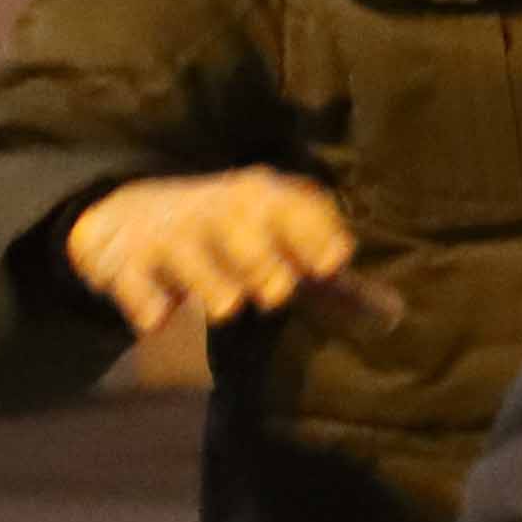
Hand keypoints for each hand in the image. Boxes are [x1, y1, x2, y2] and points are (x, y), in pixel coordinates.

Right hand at [64, 169, 381, 339]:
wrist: (132, 218)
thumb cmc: (232, 240)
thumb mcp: (282, 250)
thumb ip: (335, 286)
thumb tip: (396, 316)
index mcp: (265, 200)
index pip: (294, 205)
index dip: (315, 231)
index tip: (334, 263)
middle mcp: (217, 210)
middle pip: (240, 227)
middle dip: (261, 259)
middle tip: (278, 292)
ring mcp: (168, 234)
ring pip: (188, 252)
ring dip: (209, 280)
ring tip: (229, 307)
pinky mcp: (125, 262)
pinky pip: (133, 280)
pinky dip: (144, 301)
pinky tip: (157, 322)